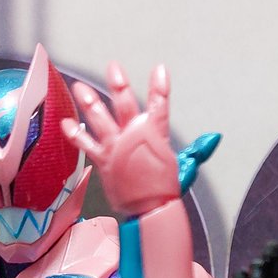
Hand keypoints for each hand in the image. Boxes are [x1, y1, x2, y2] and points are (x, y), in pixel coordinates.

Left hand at [63, 62, 179, 216]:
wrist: (150, 210)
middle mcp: (133, 137)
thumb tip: (212, 140)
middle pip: (125, 103)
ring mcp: (116, 147)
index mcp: (155, 135)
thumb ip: (192, 149)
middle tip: (113, 68)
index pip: (160, 104)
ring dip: (89, 101)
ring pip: (99, 118)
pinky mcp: (103, 160)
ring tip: (81, 89)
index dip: (160, 86)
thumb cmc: (164, 190)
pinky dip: (74, 133)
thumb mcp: (181, 165)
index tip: (159, 70)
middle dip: (119, 84)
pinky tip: (66, 123)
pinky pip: (85, 143)